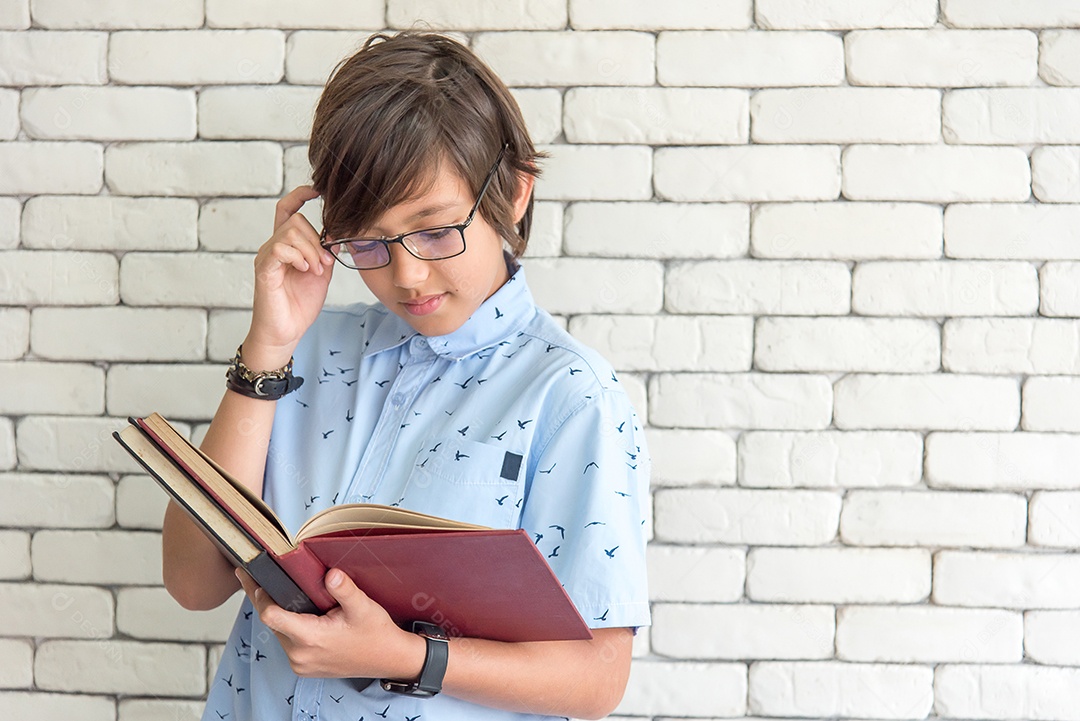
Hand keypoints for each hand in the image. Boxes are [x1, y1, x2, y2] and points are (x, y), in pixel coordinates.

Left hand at [234, 567, 424, 679]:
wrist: (388, 659)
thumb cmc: (376, 633)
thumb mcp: (363, 607)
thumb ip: (344, 589)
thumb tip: (330, 574)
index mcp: (310, 638)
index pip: (270, 616)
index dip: (260, 596)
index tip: (254, 577)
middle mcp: (300, 655)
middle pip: (271, 623)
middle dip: (265, 601)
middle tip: (254, 577)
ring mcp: (301, 664)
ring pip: (278, 633)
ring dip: (278, 614)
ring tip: (276, 591)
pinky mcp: (304, 667)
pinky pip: (288, 644)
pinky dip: (288, 627)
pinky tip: (294, 613)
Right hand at [243, 186, 335, 367]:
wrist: (286, 332)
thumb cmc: (300, 304)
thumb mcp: (321, 273)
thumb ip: (326, 251)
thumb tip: (336, 233)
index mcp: (287, 246)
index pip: (287, 209)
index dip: (300, 195)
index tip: (317, 190)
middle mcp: (273, 247)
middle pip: (295, 220)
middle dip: (316, 240)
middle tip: (324, 263)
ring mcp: (266, 257)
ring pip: (290, 232)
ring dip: (311, 250)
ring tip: (315, 270)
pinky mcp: (264, 270)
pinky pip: (280, 248)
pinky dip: (298, 256)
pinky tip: (305, 270)